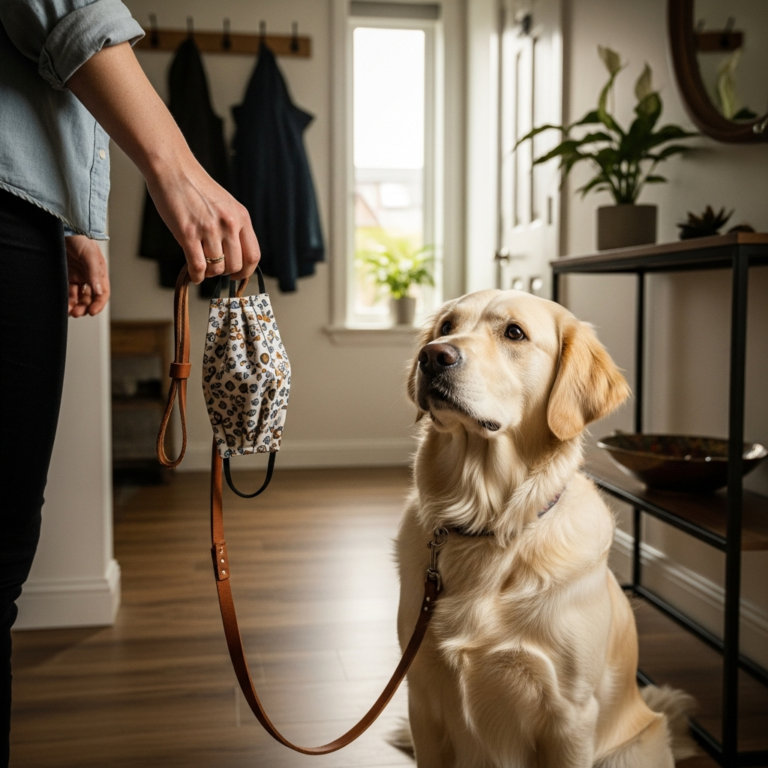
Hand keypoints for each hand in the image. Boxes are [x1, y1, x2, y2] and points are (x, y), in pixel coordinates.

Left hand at [65, 235, 110, 316]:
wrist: (64, 227)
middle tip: (78, 312)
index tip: (92, 312)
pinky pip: (66, 290)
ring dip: (74, 305)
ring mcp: (76, 276)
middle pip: (89, 297)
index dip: (99, 304)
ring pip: (77, 296)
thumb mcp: (90, 256)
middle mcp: (89, 277)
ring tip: (69, 310)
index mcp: (99, 274)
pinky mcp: (65, 275)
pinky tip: (62, 303)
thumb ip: (94, 274)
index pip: (102, 293)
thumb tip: (98, 292)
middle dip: (84, 307)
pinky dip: (65, 298)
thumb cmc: (81, 238)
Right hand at [144, 158, 260, 284]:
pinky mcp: (188, 233)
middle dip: (224, 273)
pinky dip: (196, 276)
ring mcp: (209, 229)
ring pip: (216, 268)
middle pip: (235, 265)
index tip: (236, 275)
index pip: (253, 256)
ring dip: (209, 273)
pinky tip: (193, 274)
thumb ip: (232, 227)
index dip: (245, 271)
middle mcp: (229, 224)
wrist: (173, 169)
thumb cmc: (196, 187)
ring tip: (202, 267)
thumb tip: (233, 255)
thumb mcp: (225, 205)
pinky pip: (198, 266)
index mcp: (241, 217)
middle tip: (214, 268)